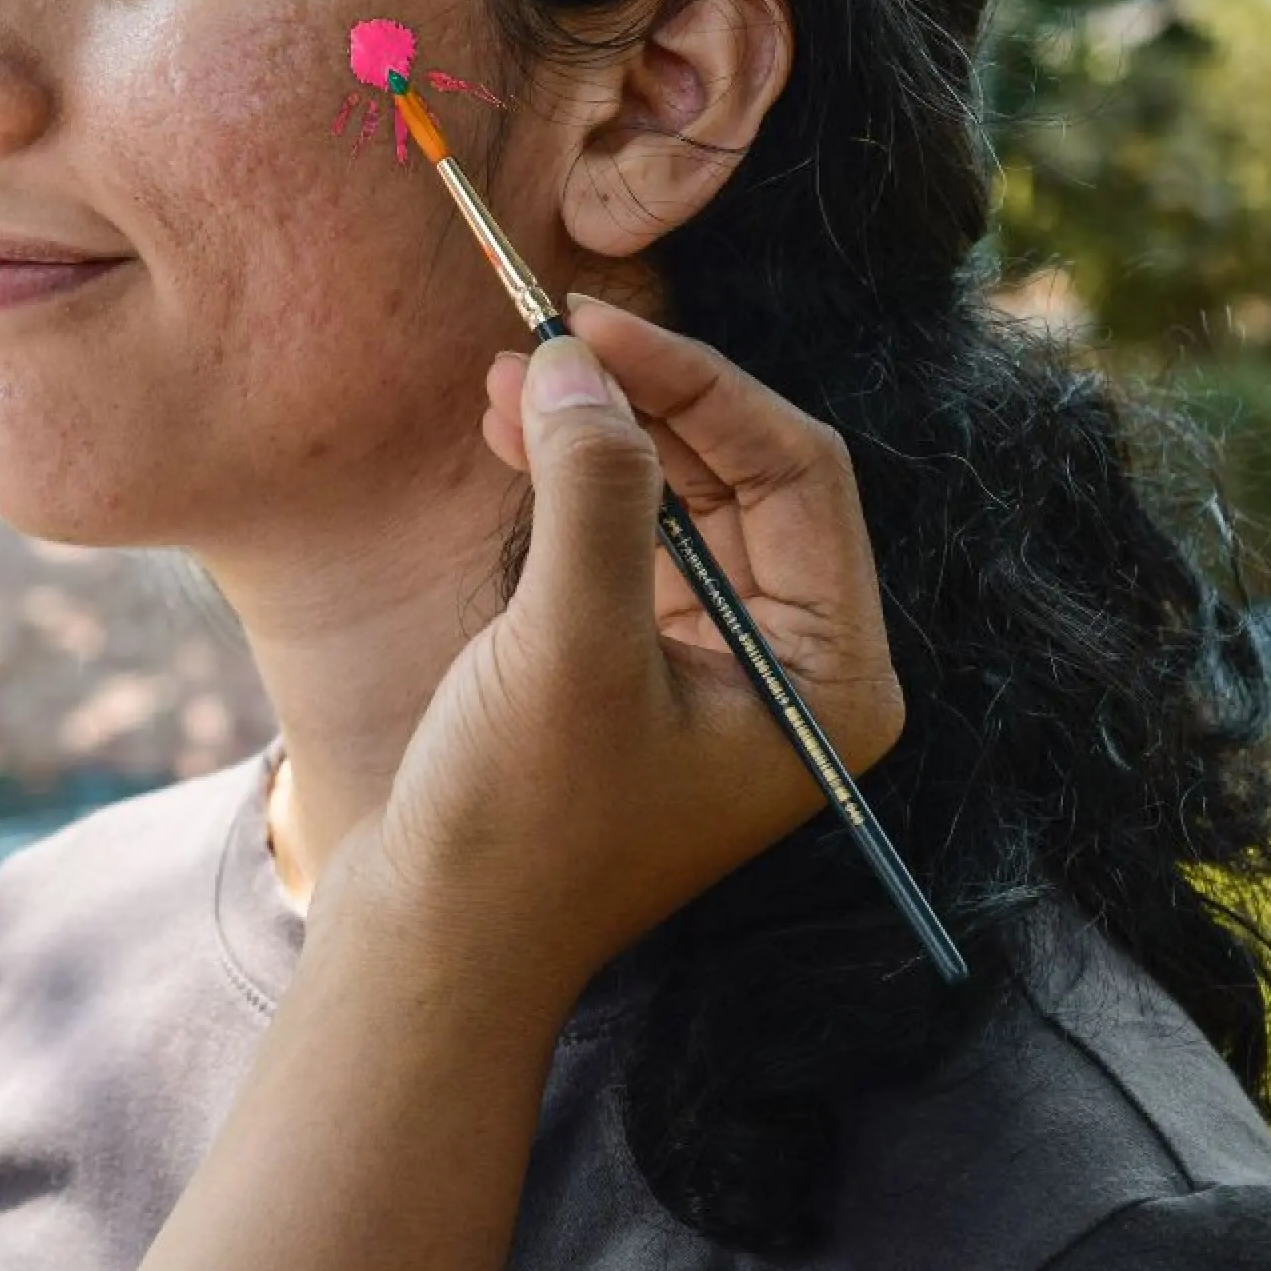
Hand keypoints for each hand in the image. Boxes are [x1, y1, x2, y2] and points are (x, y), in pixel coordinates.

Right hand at [315, 293, 905, 1015]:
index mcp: (832, 678)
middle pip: (747, 474)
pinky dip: (574, 480)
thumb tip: (579, 360)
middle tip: (552, 329)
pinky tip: (511, 428)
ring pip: (683, 495)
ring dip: (602, 429)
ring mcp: (724, 665)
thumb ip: (593, 493)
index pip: (801, 474)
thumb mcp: (569, 646)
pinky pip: (630, 537)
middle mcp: (798, 666)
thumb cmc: (521, 825)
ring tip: (512, 370)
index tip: (597, 323)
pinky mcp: (648, 662)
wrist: (438, 946)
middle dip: (649, 399)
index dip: (702, 384)